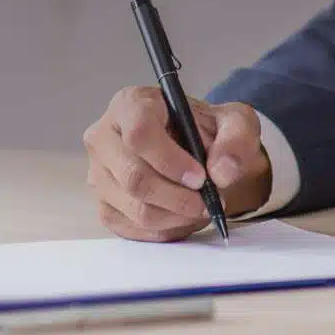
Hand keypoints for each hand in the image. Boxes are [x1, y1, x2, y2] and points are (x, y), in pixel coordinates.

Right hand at [84, 87, 271, 241]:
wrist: (195, 151)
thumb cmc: (208, 131)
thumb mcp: (234, 122)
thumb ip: (236, 140)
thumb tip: (222, 172)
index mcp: (130, 104)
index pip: (139, 133)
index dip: (170, 161)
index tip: (200, 178)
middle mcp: (104, 137)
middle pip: (133, 177)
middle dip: (177, 198)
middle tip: (207, 203)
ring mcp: (98, 174)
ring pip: (135, 208)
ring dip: (176, 217)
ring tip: (201, 208)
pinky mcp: (104, 205)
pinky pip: (133, 228)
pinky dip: (166, 230)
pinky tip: (183, 217)